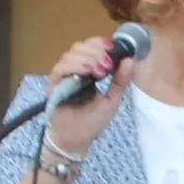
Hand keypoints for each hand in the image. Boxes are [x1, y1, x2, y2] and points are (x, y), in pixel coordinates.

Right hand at [45, 34, 134, 157]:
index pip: (90, 47)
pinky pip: (60, 69)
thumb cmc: (93, 121)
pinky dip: (75, 67)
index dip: (100, 44)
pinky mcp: (54, 86)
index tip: (112, 48)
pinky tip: (87, 72)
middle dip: (96, 51)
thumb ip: (120, 80)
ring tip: (100, 71)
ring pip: (69, 55)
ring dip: (87, 58)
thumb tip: (130, 59)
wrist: (77, 140)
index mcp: (88, 70)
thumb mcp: (113, 99)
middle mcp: (73, 70)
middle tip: (107, 64)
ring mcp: (62, 77)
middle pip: (79, 47)